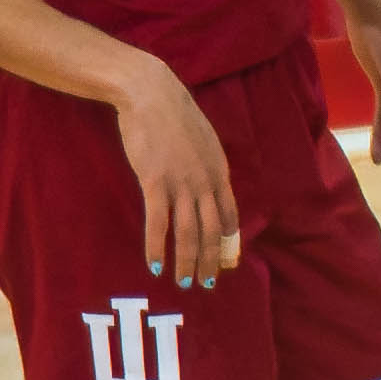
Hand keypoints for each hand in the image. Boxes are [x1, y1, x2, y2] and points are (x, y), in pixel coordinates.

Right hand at [108, 49, 240, 286]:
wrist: (151, 94)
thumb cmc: (173, 117)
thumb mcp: (202, 142)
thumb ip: (206, 167)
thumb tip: (207, 186)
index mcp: (219, 172)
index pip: (230, 216)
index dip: (228, 242)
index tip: (227, 263)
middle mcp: (206, 182)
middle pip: (210, 230)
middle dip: (210, 261)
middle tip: (207, 285)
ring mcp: (182, 183)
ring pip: (188, 232)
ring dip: (186, 262)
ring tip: (184, 284)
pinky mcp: (155, 182)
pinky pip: (158, 222)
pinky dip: (157, 246)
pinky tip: (156, 265)